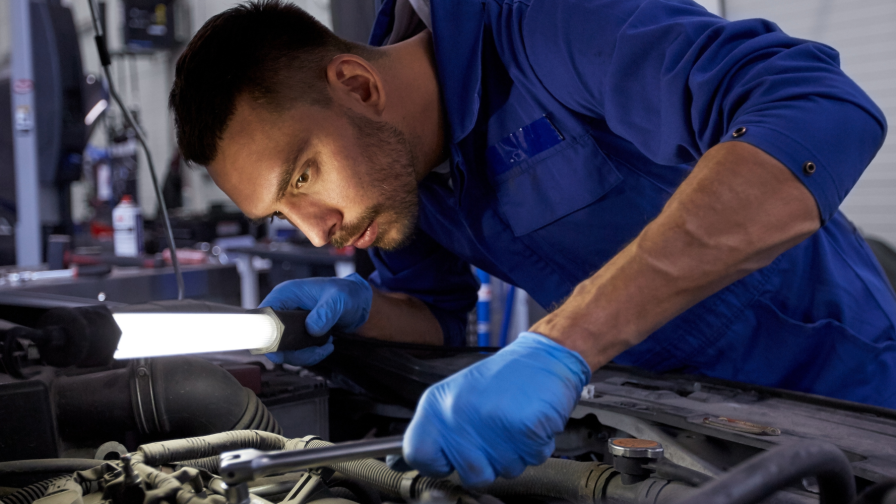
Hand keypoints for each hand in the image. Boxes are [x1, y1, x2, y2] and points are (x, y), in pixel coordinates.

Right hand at [260, 273, 371, 365]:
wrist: (358, 302)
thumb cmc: (346, 293)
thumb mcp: (338, 299)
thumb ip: (325, 312)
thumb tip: (311, 328)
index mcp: (285, 295)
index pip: (264, 317)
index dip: (267, 336)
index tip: (282, 351)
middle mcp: (284, 310)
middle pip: (271, 339)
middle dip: (292, 351)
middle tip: (314, 351)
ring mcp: (290, 324)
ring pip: (284, 350)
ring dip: (304, 355)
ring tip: (326, 346)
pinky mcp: (298, 335)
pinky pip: (296, 353)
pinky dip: (310, 355)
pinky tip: (326, 347)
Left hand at [403, 332, 590, 486]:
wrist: (544, 356)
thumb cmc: (503, 378)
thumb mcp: (456, 397)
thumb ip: (433, 430)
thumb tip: (400, 461)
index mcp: (437, 405)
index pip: (417, 454)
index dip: (436, 463)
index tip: (448, 459)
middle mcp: (459, 414)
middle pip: (471, 474)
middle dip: (489, 461)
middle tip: (496, 432)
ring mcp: (491, 423)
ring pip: (505, 471)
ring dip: (516, 453)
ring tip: (514, 421)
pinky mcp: (524, 428)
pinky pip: (532, 459)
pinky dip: (538, 445)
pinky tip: (531, 421)